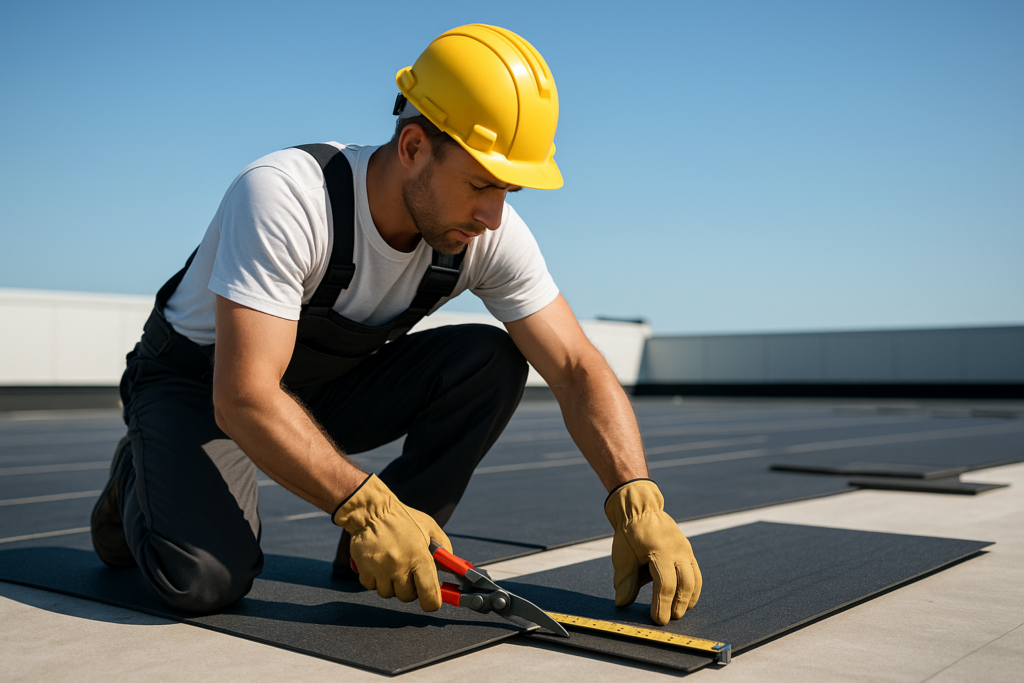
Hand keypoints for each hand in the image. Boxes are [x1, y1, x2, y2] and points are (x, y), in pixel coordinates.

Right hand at [332, 474, 451, 610]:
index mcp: (420, 557)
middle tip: (408, 572)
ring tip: (391, 564)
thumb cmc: (403, 519)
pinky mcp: (365, 570)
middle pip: (408, 597)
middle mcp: (401, 566)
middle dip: (409, 588)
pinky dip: (375, 579)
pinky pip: (372, 587)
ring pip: (389, 593)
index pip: (430, 595)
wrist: (372, 511)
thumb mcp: (430, 527)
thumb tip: (450, 567)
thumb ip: (444, 548)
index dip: (432, 602)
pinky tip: (378, 564)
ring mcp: (381, 570)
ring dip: (391, 584)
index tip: (431, 599)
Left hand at [604, 479, 701, 625]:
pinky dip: (693, 588)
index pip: (665, 585)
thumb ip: (625, 581)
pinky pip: (695, 572)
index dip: (661, 605)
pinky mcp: (688, 550)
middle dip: (678, 604)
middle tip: (670, 619)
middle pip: (684, 584)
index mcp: (660, 552)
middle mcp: (677, 551)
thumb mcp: (623, 556)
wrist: (641, 509)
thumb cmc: (630, 534)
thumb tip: (622, 603)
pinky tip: (687, 600)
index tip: (657, 620)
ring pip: (694, 579)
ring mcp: (685, 550)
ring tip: (679, 612)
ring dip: (688, 599)